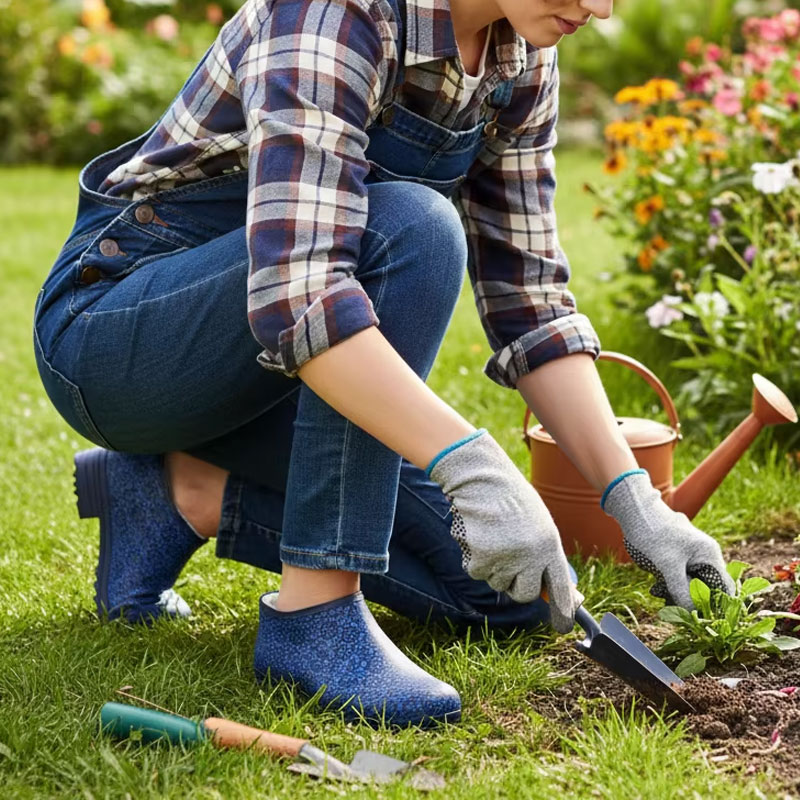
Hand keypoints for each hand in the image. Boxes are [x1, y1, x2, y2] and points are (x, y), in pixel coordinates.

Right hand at [428, 430, 579, 632]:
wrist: (482, 480)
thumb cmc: (513, 501)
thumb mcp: (541, 526)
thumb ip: (549, 558)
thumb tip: (566, 594)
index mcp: (549, 546)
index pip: (561, 590)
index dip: (563, 612)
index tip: (563, 625)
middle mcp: (529, 557)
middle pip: (526, 594)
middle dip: (520, 586)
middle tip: (514, 565)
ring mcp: (504, 560)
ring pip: (500, 583)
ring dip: (497, 569)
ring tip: (496, 538)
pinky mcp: (479, 560)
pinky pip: (479, 573)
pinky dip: (478, 560)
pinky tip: (481, 536)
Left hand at [601, 470, 735, 607]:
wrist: (634, 511)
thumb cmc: (653, 534)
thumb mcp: (668, 566)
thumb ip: (682, 591)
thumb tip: (694, 615)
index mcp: (709, 554)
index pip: (725, 588)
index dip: (717, 606)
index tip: (702, 619)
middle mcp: (704, 554)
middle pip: (706, 587)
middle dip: (691, 599)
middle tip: (672, 606)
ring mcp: (690, 554)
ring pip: (690, 583)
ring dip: (677, 592)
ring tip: (659, 592)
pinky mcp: (676, 554)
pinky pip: (679, 576)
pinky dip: (670, 583)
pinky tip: (656, 585)